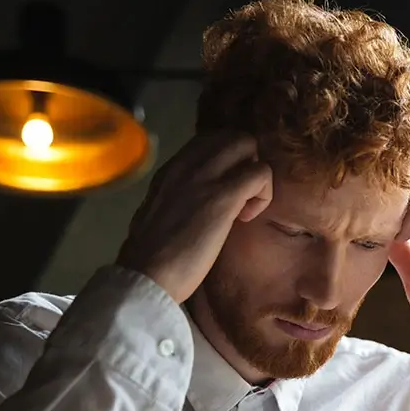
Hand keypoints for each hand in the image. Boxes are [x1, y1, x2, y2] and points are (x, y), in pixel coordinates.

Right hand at [116, 132, 272, 303]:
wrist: (146, 274)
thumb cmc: (151, 256)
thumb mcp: (159, 213)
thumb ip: (177, 199)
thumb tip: (192, 202)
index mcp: (171, 169)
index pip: (208, 141)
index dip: (227, 162)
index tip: (224, 192)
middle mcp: (187, 164)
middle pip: (232, 135)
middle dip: (246, 162)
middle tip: (241, 196)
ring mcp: (204, 176)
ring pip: (247, 144)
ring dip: (256, 175)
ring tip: (244, 207)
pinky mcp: (223, 196)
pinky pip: (260, 174)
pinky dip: (263, 194)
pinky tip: (245, 218)